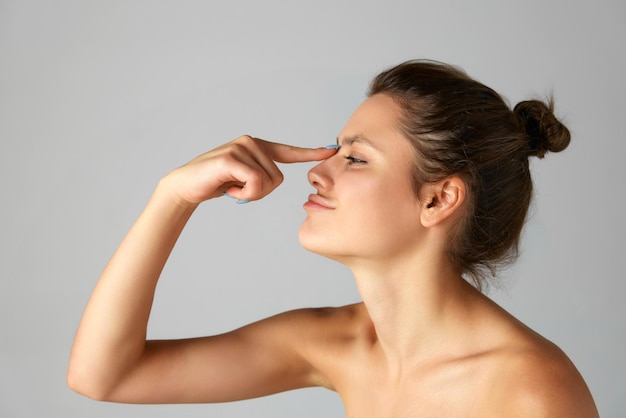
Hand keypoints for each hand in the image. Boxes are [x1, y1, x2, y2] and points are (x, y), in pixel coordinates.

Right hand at [162, 135, 337, 206]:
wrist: (186, 186)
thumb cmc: (217, 184)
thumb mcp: (244, 179)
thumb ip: (261, 175)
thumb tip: (275, 180)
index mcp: (258, 147)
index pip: (289, 151)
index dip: (311, 152)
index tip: (331, 150)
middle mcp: (252, 142)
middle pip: (278, 179)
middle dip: (260, 192)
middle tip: (238, 188)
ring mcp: (241, 147)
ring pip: (266, 183)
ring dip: (249, 194)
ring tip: (230, 185)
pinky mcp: (231, 157)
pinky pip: (254, 184)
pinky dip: (243, 194)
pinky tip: (227, 187)